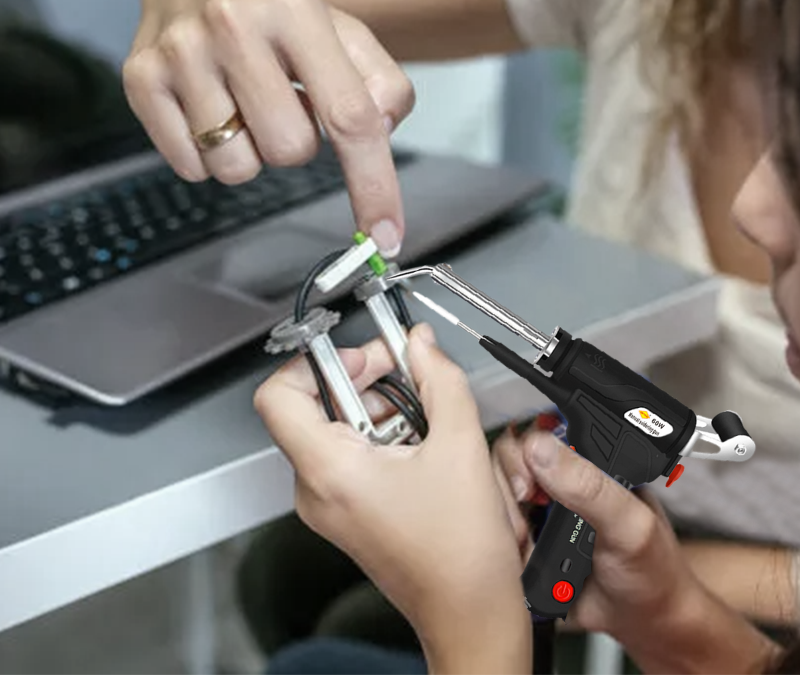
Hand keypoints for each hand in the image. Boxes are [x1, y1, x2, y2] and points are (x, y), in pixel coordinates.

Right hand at [123, 0, 413, 255]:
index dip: (373, 184)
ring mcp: (179, 51)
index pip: (348, 117)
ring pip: (237, 169)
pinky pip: (192, 169)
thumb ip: (382, 85)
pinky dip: (210, 156)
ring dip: (251, 153)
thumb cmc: (279, 18)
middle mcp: (232, 23)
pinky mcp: (141, 77)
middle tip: (282, 105)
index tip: (386, 234)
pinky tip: (210, 111)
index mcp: (295, 8)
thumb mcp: (344, 34)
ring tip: (243, 106)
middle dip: (297, 144)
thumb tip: (381, 131)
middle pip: (290, 151)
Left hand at [255, 324, 530, 672]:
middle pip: (314, 405)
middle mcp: (316, 488)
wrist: (467, 612)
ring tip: (423, 412)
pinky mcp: (344, 508)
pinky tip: (420, 439)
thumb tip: (422, 345)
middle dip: (362, 377)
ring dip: (377, 405)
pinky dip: (380, 432)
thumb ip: (440, 380)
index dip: (315, 362)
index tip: (359, 355)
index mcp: (329, 470)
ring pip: (334, 427)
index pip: (278, 395)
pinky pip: (347, 452)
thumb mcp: (460, 445)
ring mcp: (327, 502)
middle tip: (405, 368)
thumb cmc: (459, 553)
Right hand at [492, 427, 779, 673]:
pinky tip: (524, 557)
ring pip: (496, 494)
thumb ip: (590, 486)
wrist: (646, 624)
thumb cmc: (653, 570)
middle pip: (506, 459)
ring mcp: (540, 511)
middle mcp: (559, 480)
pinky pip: (497, 533)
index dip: (522, 451)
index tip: (527, 482)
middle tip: (528, 508)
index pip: (537, 433)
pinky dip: (505, 545)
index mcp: (587, 462)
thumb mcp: (629, 524)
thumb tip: (541, 449)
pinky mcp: (527, 541)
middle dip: (508, 486)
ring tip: (529, 541)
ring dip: (506, 520)